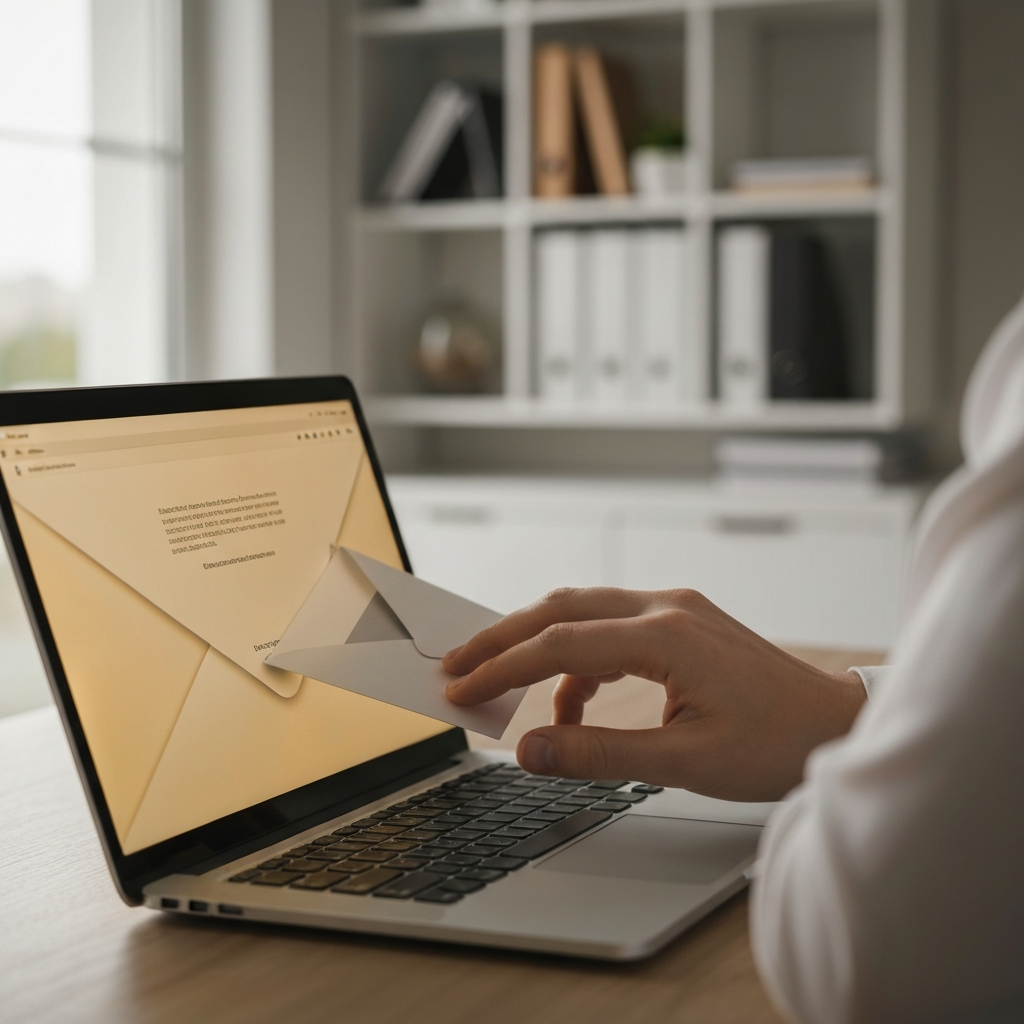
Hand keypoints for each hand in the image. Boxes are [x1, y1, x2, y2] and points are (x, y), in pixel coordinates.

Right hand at [443, 588, 866, 801]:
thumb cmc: (776, 744)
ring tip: (503, 685)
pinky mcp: (682, 620)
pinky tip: (573, 702)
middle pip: (562, 607)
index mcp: (667, 636)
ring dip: (538, 642)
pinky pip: (611, 627)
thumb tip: (529, 749)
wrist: (837, 723)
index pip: (562, 642)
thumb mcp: (685, 761)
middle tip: (457, 664)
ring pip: (584, 610)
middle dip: (504, 636)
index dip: (504, 666)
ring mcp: (676, 608)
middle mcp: (667, 607)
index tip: (461, 686)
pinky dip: (579, 658)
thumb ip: (600, 753)